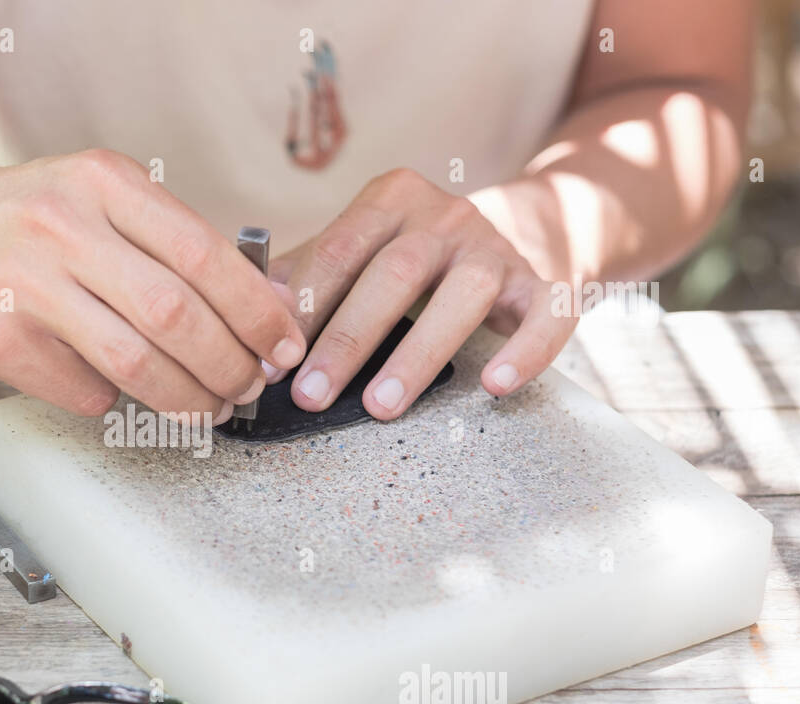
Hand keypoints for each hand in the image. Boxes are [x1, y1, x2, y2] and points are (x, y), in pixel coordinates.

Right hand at [0, 149, 305, 421]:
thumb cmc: (27, 218)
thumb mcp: (98, 199)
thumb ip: (173, 242)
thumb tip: (269, 302)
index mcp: (101, 182)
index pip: (203, 253)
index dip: (256, 310)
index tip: (284, 344)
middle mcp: (61, 227)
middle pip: (175, 314)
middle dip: (230, 364)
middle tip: (250, 385)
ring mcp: (23, 286)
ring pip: (134, 362)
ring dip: (187, 397)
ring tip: (211, 406)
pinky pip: (85, 389)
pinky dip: (119, 401)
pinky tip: (128, 394)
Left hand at [267, 168, 573, 418]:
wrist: (520, 225)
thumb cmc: (410, 254)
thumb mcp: (357, 249)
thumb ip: (305, 275)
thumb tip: (252, 312)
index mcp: (391, 199)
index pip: (339, 251)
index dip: (302, 309)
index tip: (270, 363)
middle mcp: (447, 215)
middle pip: (395, 274)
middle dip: (348, 340)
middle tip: (311, 395)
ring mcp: (497, 248)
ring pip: (463, 297)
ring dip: (417, 356)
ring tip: (380, 407)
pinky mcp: (543, 282)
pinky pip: (547, 314)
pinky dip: (527, 351)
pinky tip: (496, 386)